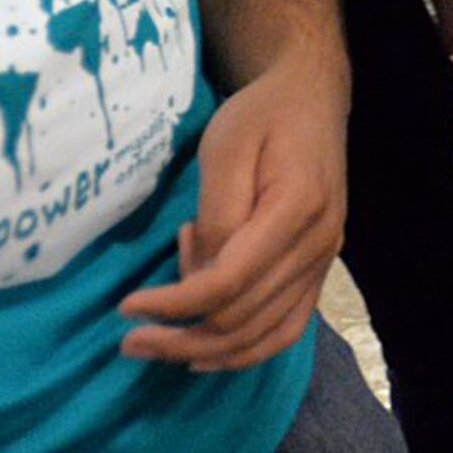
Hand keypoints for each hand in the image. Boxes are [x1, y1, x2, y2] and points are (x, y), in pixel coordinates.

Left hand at [118, 56, 343, 370]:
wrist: (313, 98)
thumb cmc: (262, 115)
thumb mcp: (226, 147)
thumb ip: (217, 214)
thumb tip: (201, 273)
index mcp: (297, 209)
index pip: (230, 282)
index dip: (174, 304)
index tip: (127, 306)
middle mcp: (319, 245)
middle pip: (244, 318)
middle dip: (179, 334)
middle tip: (129, 338)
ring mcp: (324, 260)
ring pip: (266, 334)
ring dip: (206, 351)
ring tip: (156, 348)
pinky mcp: (319, 268)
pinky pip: (287, 328)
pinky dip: (247, 351)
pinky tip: (206, 354)